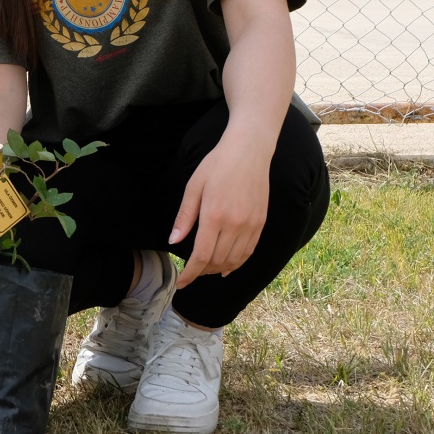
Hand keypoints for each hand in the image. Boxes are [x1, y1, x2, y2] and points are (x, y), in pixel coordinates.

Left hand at [170, 133, 271, 289]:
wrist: (249, 150)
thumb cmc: (217, 165)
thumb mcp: (194, 186)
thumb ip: (184, 217)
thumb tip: (173, 241)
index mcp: (214, 216)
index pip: (201, 256)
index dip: (190, 274)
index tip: (181, 283)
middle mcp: (235, 225)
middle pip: (217, 262)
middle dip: (202, 272)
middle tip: (191, 272)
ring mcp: (251, 225)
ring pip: (234, 260)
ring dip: (218, 269)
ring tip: (206, 270)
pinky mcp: (261, 223)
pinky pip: (249, 252)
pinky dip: (237, 263)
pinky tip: (228, 266)